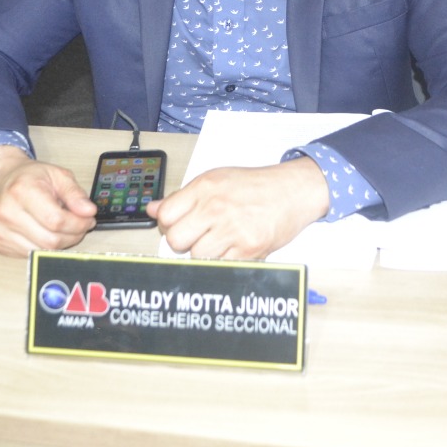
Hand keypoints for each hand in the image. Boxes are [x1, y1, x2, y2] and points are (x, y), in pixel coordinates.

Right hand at [0, 145, 97, 257]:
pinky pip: (29, 254)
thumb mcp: (58, 175)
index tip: (88, 220)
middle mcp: (6, 212)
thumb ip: (75, 193)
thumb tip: (88, 212)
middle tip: (80, 226)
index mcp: (21, 191)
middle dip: (72, 236)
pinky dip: (43, 247)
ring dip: (59, 244)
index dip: (78, 224)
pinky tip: (44, 232)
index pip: (56, 221)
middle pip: (50, 240)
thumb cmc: (30, 177)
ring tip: (62, 227)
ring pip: (41, 251)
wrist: (2, 179)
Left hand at [147, 157, 329, 259]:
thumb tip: (153, 209)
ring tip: (220, 241)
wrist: (293, 191)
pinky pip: (221, 266)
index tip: (179, 224)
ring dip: (205, 254)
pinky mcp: (248, 249)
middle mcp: (215, 208)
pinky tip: (232, 249)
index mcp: (204, 188)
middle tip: (200, 235)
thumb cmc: (255, 186)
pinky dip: (224, 262)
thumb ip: (183, 197)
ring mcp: (232, 230)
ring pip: (196, 256)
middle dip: (184, 242)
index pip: (165, 215)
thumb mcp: (215, 180)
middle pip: (175, 240)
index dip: (169, 224)